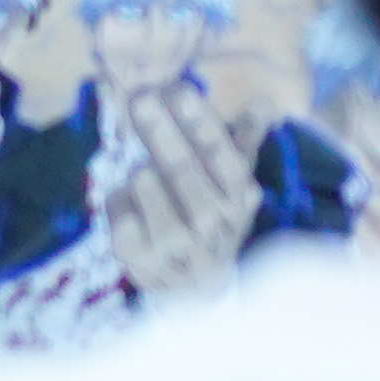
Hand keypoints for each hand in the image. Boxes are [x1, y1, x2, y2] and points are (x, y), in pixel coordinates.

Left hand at [104, 84, 262, 301]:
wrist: (197, 291)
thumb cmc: (213, 222)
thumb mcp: (233, 186)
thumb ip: (244, 142)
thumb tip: (263, 102)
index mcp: (239, 197)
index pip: (218, 151)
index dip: (197, 120)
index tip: (178, 89)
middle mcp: (212, 221)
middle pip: (179, 165)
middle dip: (158, 128)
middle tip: (140, 97)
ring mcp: (175, 243)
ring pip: (144, 182)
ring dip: (139, 169)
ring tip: (146, 174)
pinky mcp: (138, 258)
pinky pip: (117, 207)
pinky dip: (118, 197)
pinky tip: (131, 203)